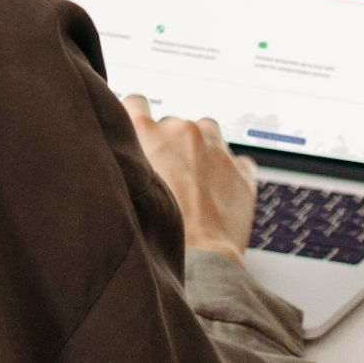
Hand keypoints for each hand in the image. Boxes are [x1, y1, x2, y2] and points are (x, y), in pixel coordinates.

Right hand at [122, 94, 258, 265]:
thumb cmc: (155, 232)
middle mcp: (183, 131)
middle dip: (171, 145)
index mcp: (148, 131)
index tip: (139, 131)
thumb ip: (125, 160)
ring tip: (194, 186)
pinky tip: (217, 196)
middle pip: (173, 125)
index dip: (136, 117)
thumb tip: (122, 151)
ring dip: (201, 151)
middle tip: (166, 178)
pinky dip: (228, 173)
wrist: (197, 261)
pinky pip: (236, 161)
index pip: (135, 102)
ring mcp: (216, 148)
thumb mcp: (125, 186)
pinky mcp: (242, 170)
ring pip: (207, 134)